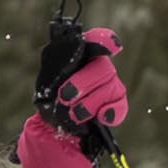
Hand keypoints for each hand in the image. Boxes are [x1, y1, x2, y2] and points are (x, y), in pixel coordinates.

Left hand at [20, 24, 126, 167]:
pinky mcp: (115, 106)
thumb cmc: (50, 98)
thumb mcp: (46, 80)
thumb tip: (63, 48)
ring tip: (75, 114)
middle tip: (65, 98)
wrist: (53, 126)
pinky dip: (113, 112)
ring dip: (91, 103)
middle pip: (103, 69)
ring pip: (111, 88)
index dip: (105, 40)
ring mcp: (110, 87)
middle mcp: (99, 69)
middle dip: (83, 84)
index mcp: (82, 57)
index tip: (111, 47)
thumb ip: (55, 64)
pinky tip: (103, 118)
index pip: (98, 41)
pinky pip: (121, 106)